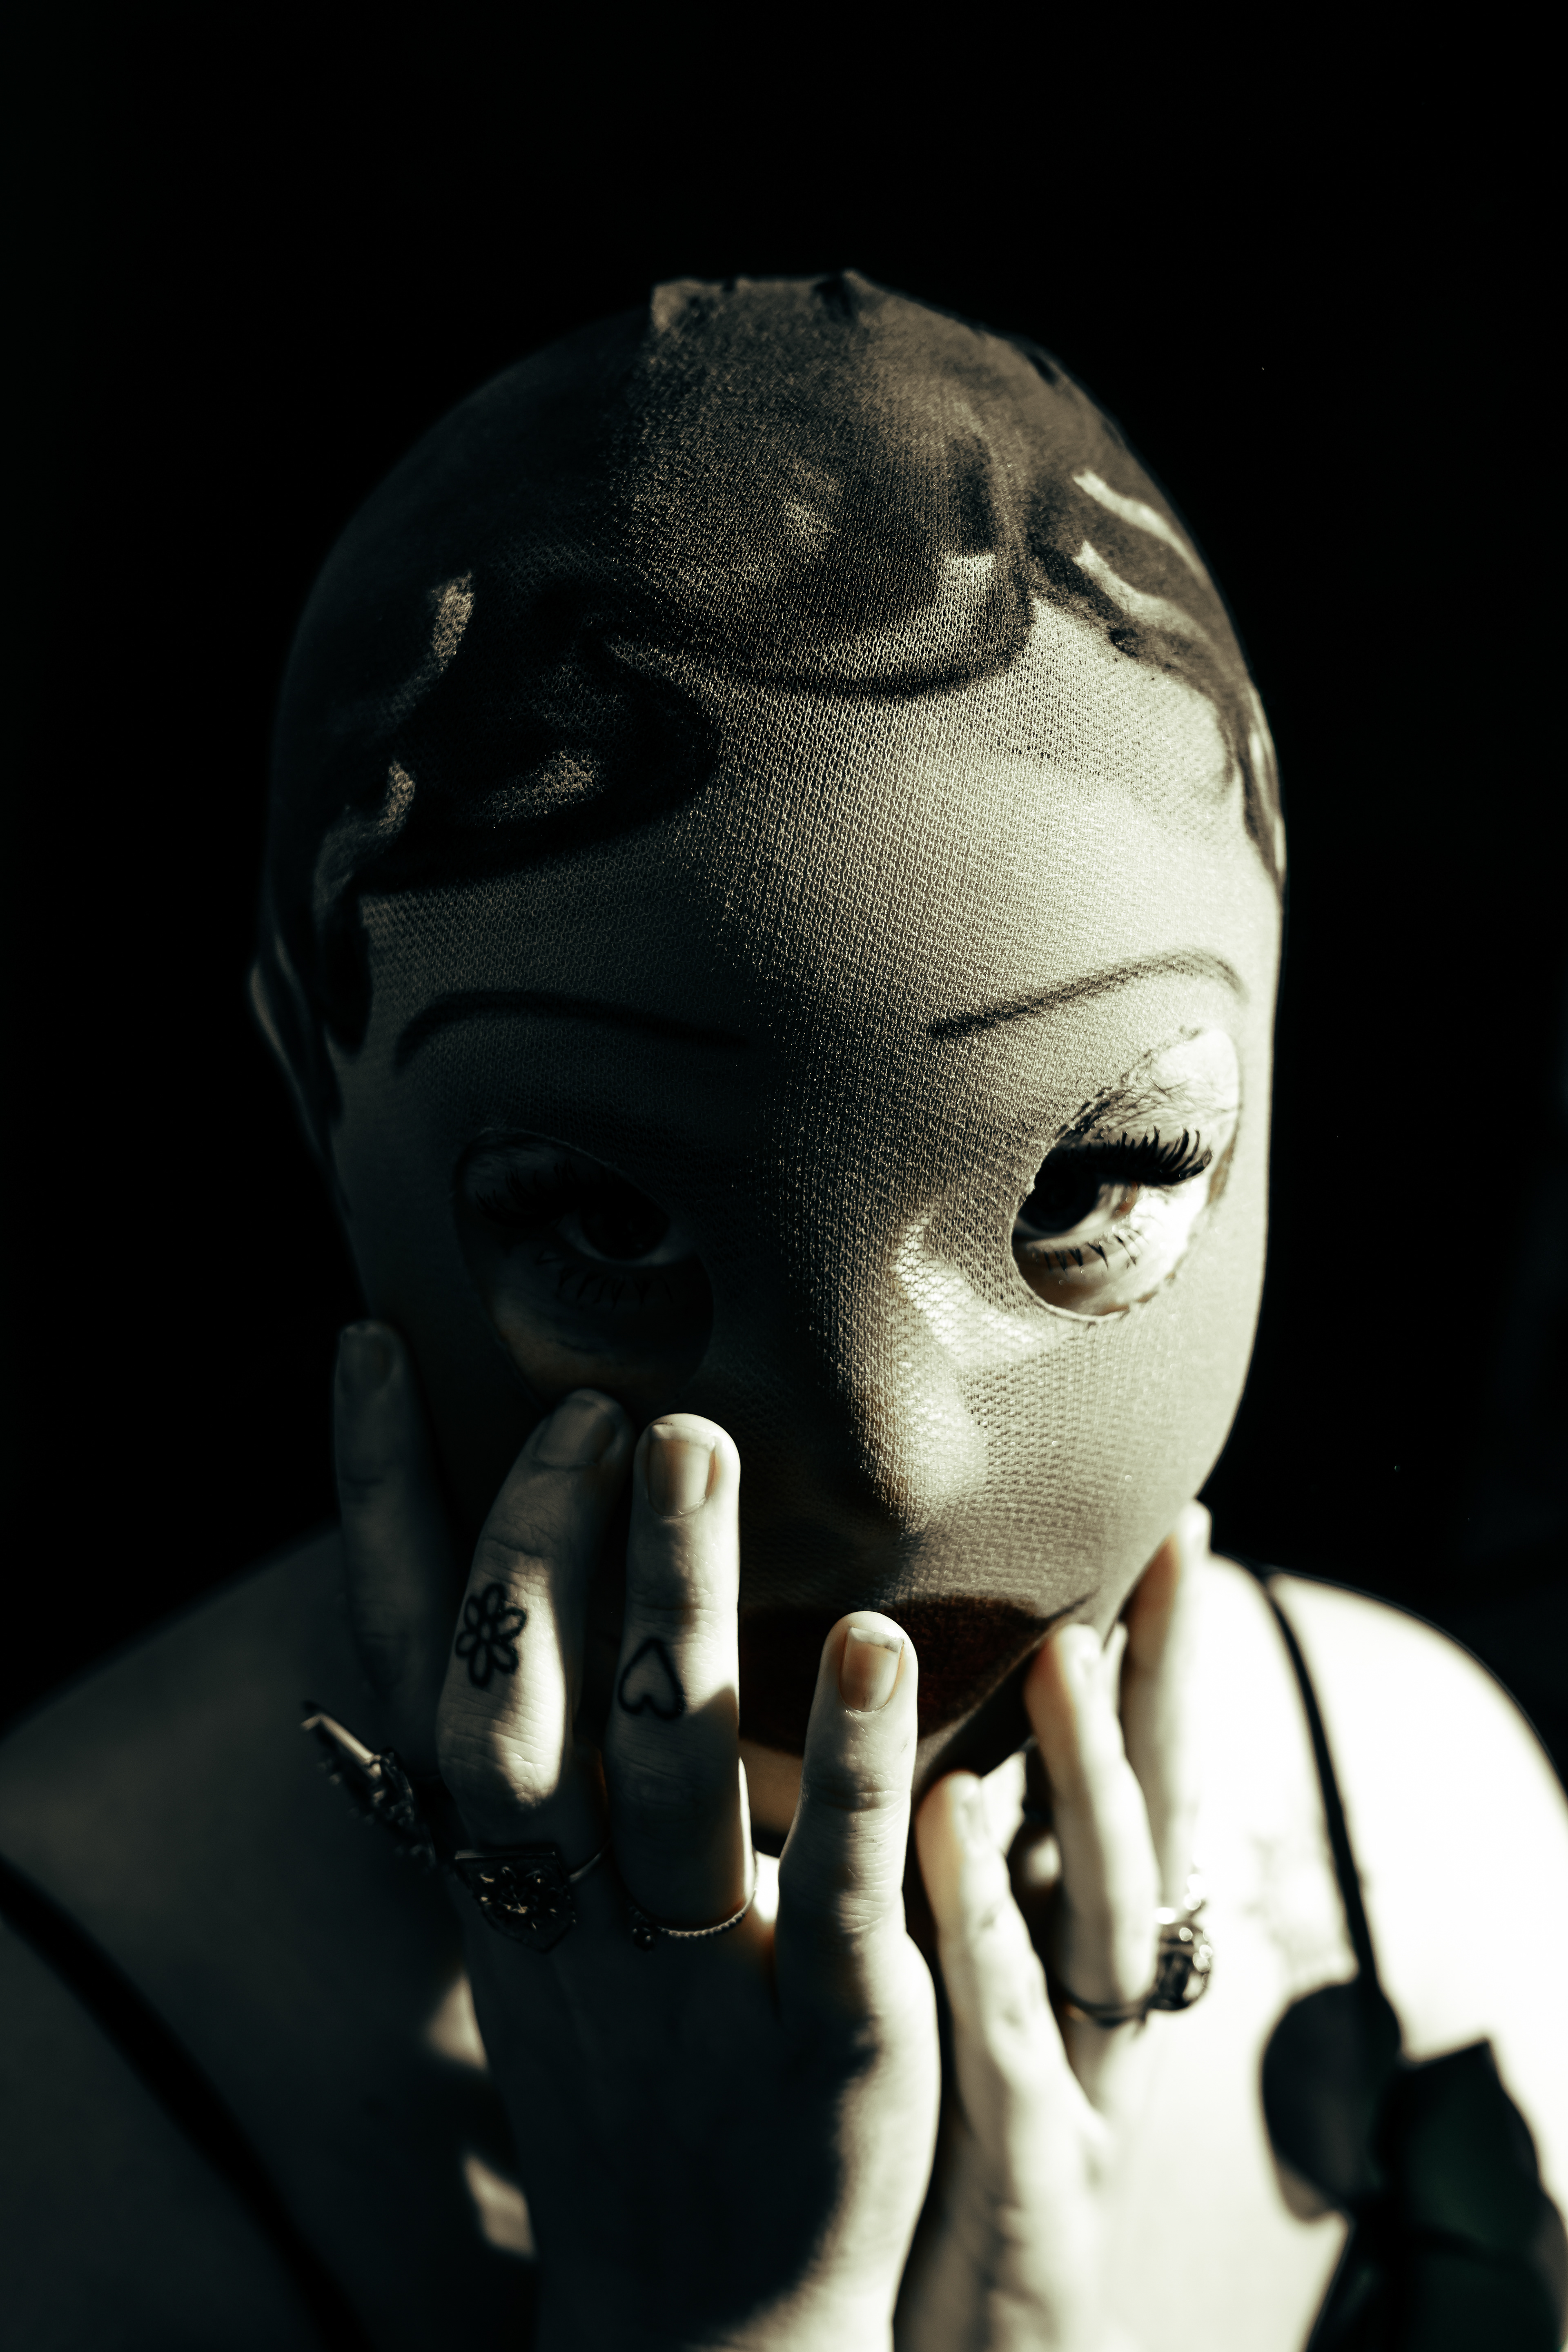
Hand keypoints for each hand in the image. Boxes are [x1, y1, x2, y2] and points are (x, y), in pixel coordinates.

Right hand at [333, 1323, 939, 2351]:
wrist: (704, 2318)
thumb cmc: (627, 2076)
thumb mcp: (536, 1927)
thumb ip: (515, 1781)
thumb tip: (483, 1596)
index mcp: (498, 1875)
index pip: (412, 1666)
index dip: (382, 1508)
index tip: (373, 1352)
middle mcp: (567, 1913)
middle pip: (521, 1704)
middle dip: (543, 1541)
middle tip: (601, 1400)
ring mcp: (692, 1978)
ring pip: (664, 1767)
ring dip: (677, 1600)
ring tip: (702, 1448)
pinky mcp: (826, 2038)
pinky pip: (825, 1886)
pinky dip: (838, 1763)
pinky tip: (869, 1643)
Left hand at [897, 1509, 1207, 2351]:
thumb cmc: (930, 2146)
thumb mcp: (952, 1988)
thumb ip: (945, 1864)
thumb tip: (890, 1712)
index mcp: (1077, 1958)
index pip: (1135, 1780)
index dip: (1160, 1660)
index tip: (1172, 1527)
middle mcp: (1099, 2012)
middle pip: (1154, 1825)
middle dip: (1167, 1688)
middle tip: (1167, 1551)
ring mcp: (1079, 2091)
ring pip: (1105, 1923)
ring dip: (1088, 1785)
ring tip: (1064, 1653)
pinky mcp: (1028, 2180)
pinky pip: (1003, 2039)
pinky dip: (986, 1935)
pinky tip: (947, 1833)